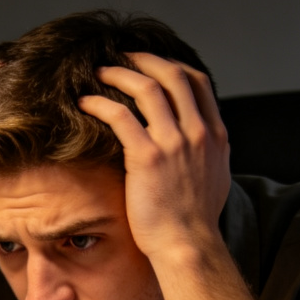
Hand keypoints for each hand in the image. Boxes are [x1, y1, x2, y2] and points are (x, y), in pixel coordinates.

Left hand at [78, 53, 230, 263]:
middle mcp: (197, 132)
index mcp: (214, 135)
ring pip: (147, 89)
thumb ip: (205, 152)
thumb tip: (196, 140)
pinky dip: (100, 103)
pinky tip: (85, 103)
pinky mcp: (147, 157)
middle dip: (145, 59)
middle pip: (173, 76)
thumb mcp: (214, 177)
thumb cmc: (194, 220)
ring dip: (119, 74)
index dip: (172, 65)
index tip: (152, 62)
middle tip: (122, 56)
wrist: (187, 243)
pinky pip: (120, 117)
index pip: (198, 82)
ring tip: (99, 72)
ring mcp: (174, 143)